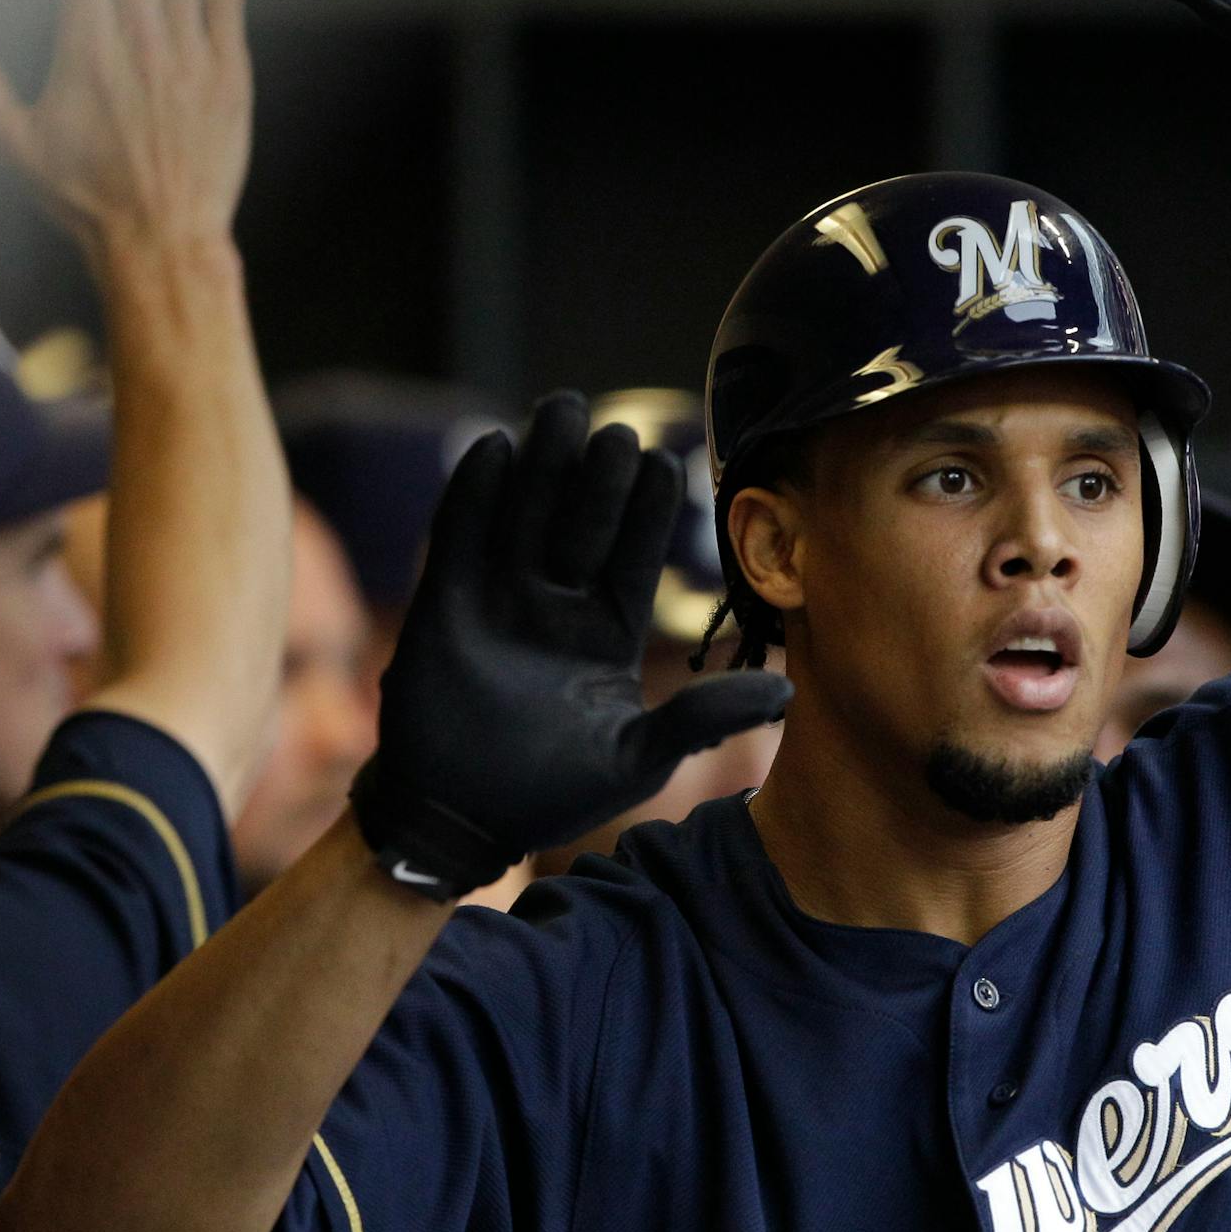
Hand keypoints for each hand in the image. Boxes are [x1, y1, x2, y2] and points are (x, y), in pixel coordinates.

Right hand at [360, 393, 791, 889]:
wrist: (459, 823)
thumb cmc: (551, 796)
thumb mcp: (639, 758)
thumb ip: (703, 717)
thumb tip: (786, 691)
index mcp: (605, 634)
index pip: (632, 558)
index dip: (646, 512)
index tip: (665, 464)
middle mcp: (555, 607)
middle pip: (581, 524)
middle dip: (597, 476)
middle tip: (614, 427)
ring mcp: (499, 602)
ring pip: (525, 516)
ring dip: (541, 464)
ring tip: (561, 408)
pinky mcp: (443, 607)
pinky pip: (459, 538)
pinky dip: (473, 494)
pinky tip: (494, 446)